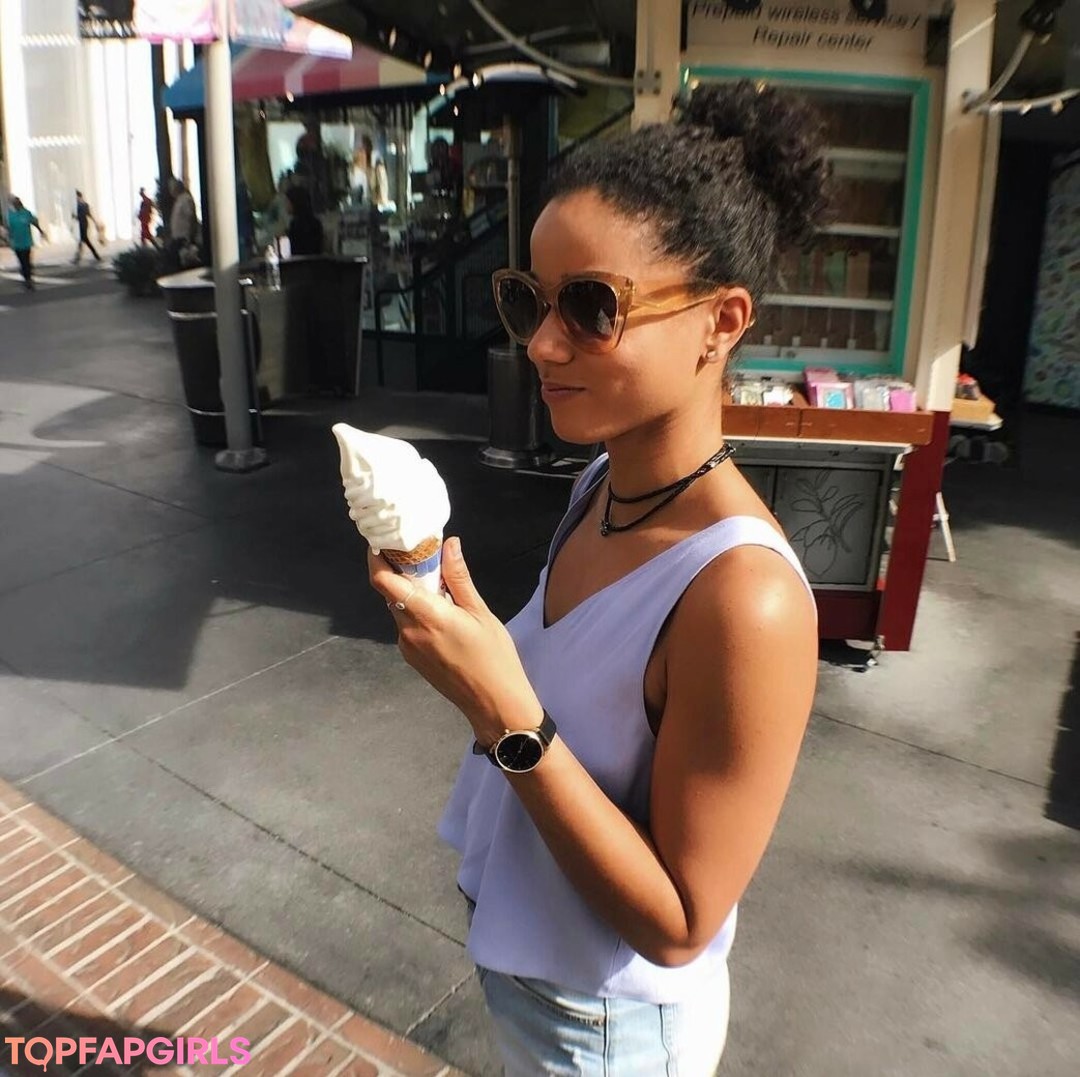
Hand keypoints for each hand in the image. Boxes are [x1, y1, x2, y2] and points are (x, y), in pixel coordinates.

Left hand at [368, 537, 542, 743]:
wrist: (494, 704)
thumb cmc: (494, 656)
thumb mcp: (480, 613)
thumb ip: (459, 578)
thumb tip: (449, 545)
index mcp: (426, 615)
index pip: (383, 581)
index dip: (376, 558)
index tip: (383, 541)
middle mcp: (409, 630)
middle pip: (391, 593)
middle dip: (400, 572)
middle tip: (421, 556)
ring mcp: (407, 647)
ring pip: (399, 609)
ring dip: (410, 594)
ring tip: (438, 585)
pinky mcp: (412, 658)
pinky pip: (407, 626)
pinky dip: (417, 613)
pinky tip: (441, 614)